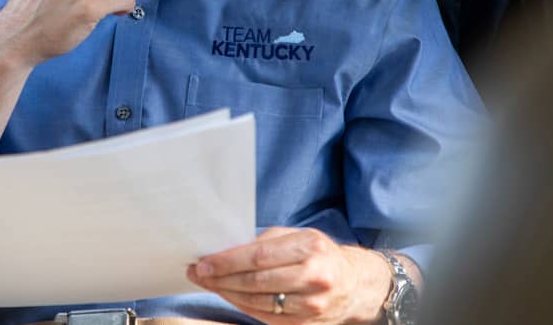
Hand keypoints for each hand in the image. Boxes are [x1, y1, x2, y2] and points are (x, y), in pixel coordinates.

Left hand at [186, 228, 390, 323]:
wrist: (354, 283)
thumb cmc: (319, 254)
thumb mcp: (297, 236)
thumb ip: (265, 242)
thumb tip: (225, 250)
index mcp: (310, 247)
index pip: (259, 257)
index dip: (228, 262)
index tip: (204, 262)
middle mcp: (314, 276)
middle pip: (256, 281)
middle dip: (221, 278)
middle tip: (198, 273)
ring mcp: (312, 304)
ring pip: (259, 302)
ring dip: (228, 294)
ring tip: (208, 284)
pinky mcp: (306, 323)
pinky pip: (267, 317)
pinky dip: (243, 307)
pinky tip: (229, 296)